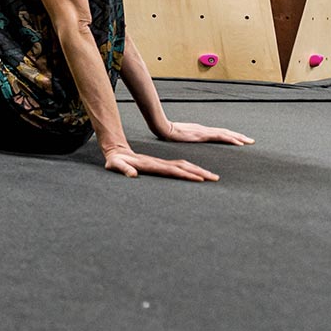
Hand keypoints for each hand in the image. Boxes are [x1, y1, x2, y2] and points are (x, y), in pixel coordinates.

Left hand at [103, 147, 219, 181]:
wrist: (116, 151)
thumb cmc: (115, 162)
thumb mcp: (116, 165)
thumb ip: (123, 169)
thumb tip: (131, 175)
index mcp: (151, 165)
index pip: (172, 170)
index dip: (186, 175)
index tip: (200, 179)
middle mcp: (159, 163)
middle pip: (183, 166)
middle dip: (200, 172)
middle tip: (215, 178)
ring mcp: (161, 163)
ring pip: (184, 165)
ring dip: (198, 170)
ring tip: (212, 176)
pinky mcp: (161, 165)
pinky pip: (180, 167)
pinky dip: (191, 169)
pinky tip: (198, 173)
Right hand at [156, 121, 253, 145]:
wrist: (164, 128)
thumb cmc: (169, 133)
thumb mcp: (182, 136)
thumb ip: (187, 138)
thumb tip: (189, 140)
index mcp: (201, 131)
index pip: (220, 133)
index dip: (231, 136)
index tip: (240, 140)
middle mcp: (205, 129)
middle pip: (226, 132)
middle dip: (239, 136)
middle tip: (251, 141)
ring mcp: (204, 131)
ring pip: (226, 134)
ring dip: (238, 138)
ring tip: (249, 142)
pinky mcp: (203, 134)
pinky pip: (220, 137)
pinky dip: (231, 139)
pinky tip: (239, 143)